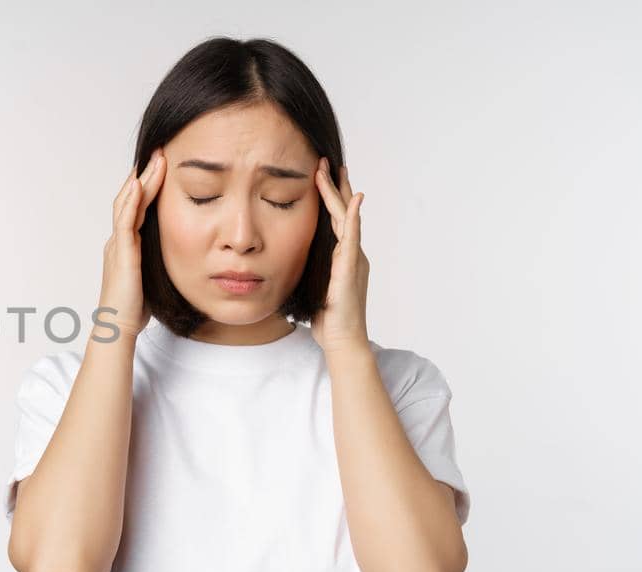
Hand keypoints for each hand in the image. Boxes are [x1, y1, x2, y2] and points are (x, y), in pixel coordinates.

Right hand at [96, 148, 164, 341]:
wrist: (117, 328)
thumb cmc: (134, 309)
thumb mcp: (150, 276)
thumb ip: (157, 260)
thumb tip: (178, 253)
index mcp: (125, 245)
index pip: (136, 207)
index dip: (148, 185)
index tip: (162, 166)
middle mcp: (118, 240)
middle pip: (130, 198)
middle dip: (145, 174)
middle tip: (159, 151)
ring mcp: (117, 245)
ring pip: (127, 204)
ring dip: (141, 180)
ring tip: (154, 159)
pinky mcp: (121, 254)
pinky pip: (125, 222)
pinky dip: (131, 201)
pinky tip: (140, 185)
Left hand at [310, 158, 370, 353]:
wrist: (341, 340)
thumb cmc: (326, 319)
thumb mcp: (310, 285)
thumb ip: (306, 269)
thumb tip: (285, 259)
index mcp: (341, 256)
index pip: (334, 220)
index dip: (328, 197)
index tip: (319, 175)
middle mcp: (351, 253)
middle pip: (342, 212)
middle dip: (335, 186)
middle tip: (327, 161)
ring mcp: (354, 258)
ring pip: (347, 217)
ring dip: (339, 193)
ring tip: (334, 170)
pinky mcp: (352, 267)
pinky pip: (353, 236)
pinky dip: (355, 216)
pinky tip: (356, 199)